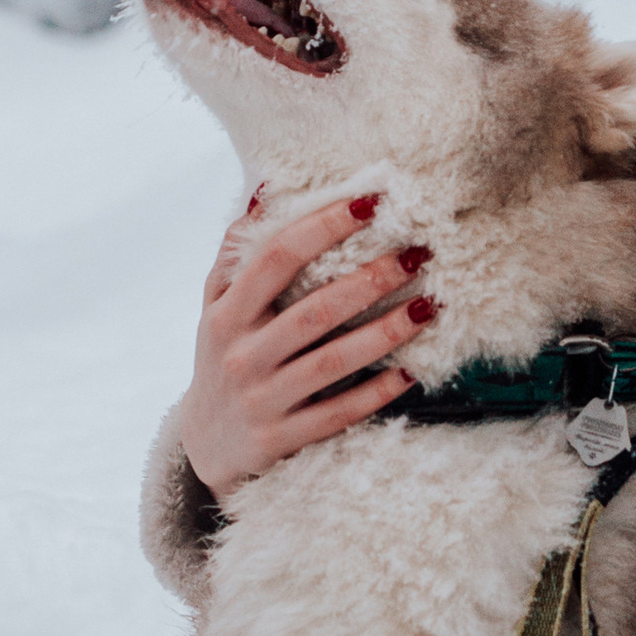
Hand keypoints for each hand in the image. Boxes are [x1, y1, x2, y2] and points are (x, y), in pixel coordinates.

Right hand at [178, 193, 438, 495]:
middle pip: (314, 311)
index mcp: (227, 314)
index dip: (323, 226)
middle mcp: (241, 355)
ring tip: (430, 305)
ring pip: (332, 363)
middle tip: (418, 253)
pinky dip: (376, 393)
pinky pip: (338, 413)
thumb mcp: (214, 306)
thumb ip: (236, 252)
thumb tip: (267, 190)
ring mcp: (262, 400)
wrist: (205, 445)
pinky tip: (412, 372)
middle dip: (371, 280)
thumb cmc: (222, 356)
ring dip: (385, 333)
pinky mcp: (282, 439)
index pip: (276, 258)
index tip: (371, 203)